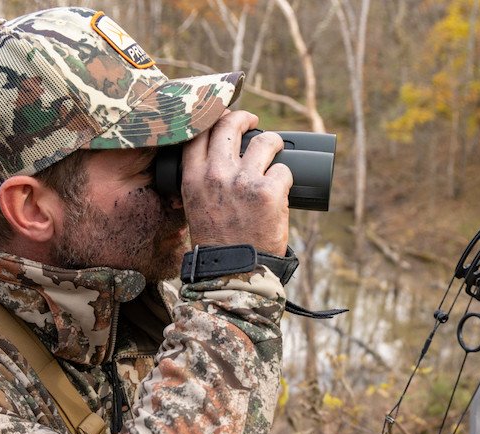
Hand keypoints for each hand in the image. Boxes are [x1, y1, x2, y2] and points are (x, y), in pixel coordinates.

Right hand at [180, 110, 291, 255]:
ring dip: (273, 142)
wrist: (234, 272)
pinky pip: (284, 170)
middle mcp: (216, 174)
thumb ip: (203, 182)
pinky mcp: (269, 192)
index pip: (199, 132)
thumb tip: (218, 160)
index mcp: (193, 178)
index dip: (213, 117)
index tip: (223, 116)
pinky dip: (286, 177)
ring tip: (276, 149)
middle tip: (252, 120)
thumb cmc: (217, 243)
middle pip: (230, 126)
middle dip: (243, 117)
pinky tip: (283, 188)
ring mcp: (244, 181)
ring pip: (264, 141)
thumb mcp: (196, 207)